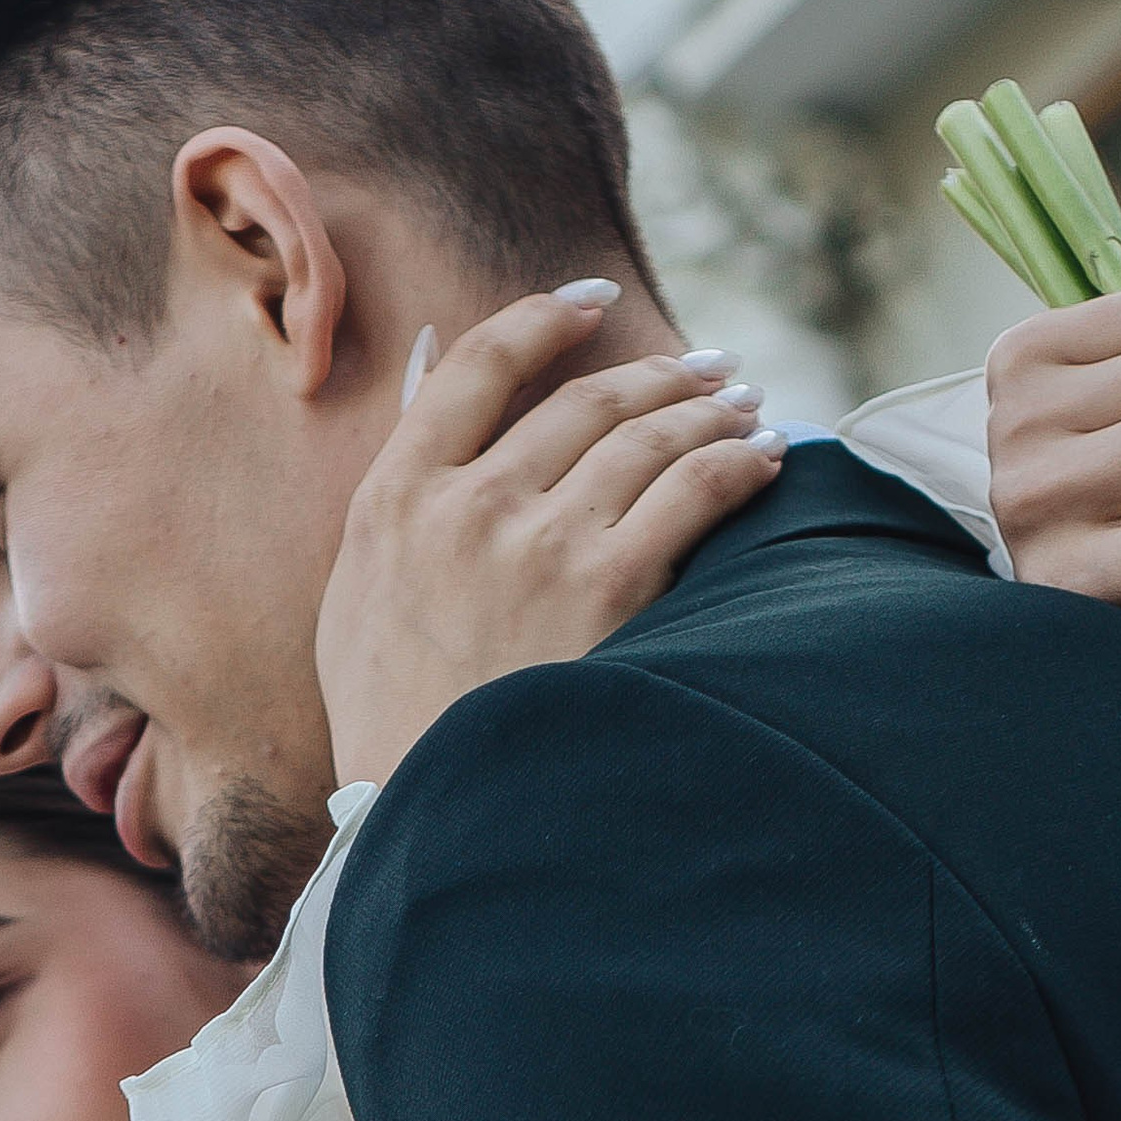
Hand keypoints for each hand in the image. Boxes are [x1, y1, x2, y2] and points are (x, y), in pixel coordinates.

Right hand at [317, 291, 783, 785]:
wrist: (433, 816)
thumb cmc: (392, 723)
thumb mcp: (354, 599)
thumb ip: (395, 491)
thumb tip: (426, 368)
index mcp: (395, 500)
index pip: (476, 366)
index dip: (542, 320)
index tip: (591, 305)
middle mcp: (469, 506)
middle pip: (584, 401)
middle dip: (658, 375)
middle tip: (708, 370)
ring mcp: (541, 545)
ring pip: (648, 437)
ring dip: (711, 411)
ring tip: (747, 408)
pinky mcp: (610, 591)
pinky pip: (696, 492)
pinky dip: (740, 463)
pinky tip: (766, 459)